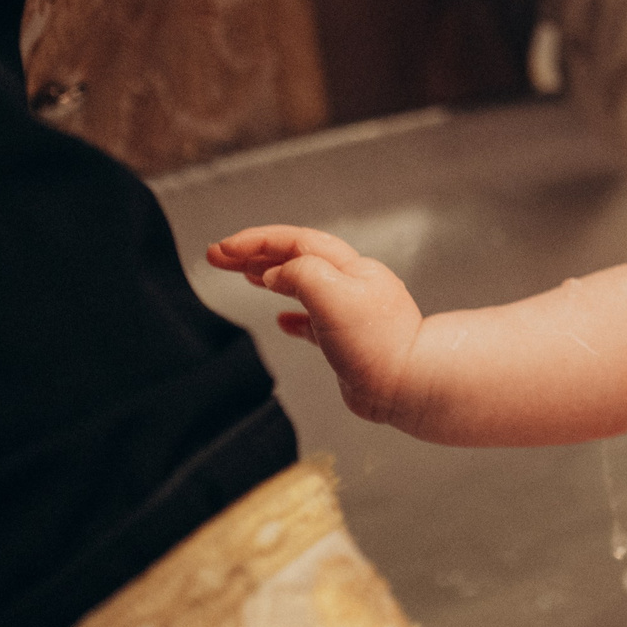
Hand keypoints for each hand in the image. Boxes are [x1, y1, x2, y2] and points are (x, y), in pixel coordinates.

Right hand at [207, 226, 423, 426]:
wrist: (409, 385)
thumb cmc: (379, 342)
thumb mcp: (333, 293)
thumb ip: (300, 274)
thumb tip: (274, 275)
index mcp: (350, 268)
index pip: (295, 242)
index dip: (255, 241)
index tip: (222, 248)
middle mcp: (352, 285)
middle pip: (296, 259)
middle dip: (255, 254)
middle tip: (218, 256)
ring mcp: (351, 313)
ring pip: (303, 286)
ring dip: (270, 277)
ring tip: (243, 275)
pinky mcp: (349, 343)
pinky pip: (315, 322)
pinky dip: (293, 317)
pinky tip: (281, 321)